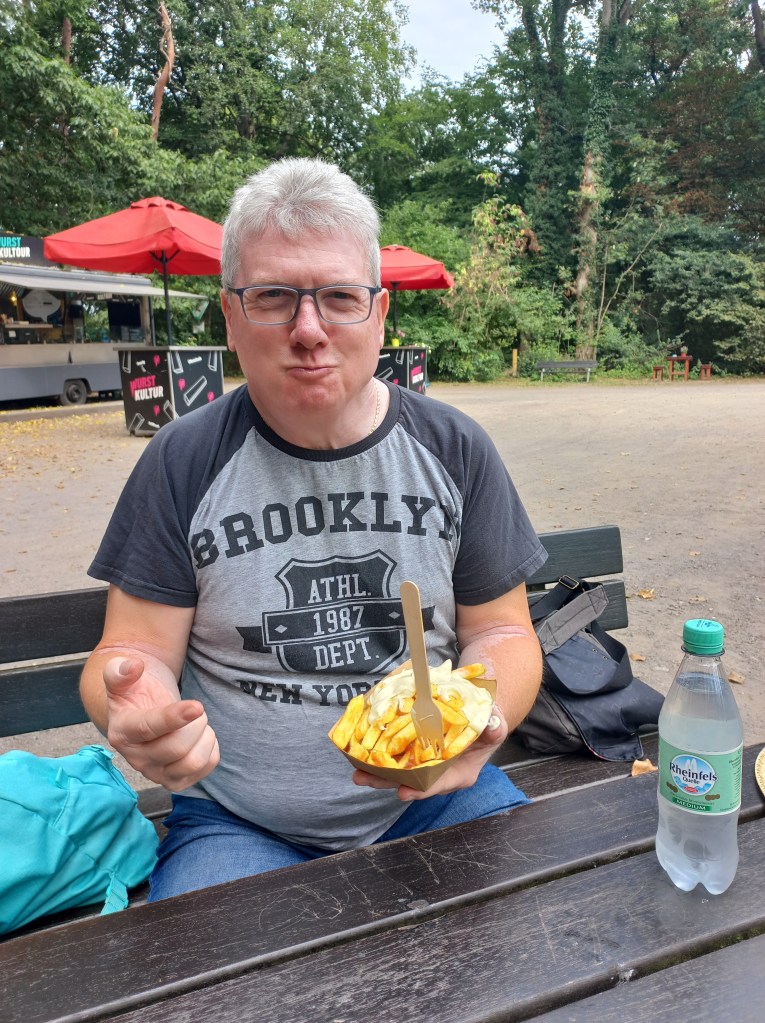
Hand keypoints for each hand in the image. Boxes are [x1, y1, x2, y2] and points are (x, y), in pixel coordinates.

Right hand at [103, 656, 219, 790]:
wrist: (143, 710)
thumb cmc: (135, 691)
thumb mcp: (120, 676)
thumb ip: (119, 670)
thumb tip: (133, 666)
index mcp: (122, 732)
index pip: (149, 729)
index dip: (174, 718)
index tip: (197, 705)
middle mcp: (136, 759)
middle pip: (177, 748)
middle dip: (196, 723)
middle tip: (195, 708)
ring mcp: (156, 774)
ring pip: (192, 763)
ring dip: (205, 737)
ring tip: (198, 723)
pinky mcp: (176, 781)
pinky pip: (205, 768)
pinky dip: (211, 749)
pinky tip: (200, 737)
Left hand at [352, 705, 507, 800]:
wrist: (478, 715)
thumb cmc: (487, 724)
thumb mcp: (495, 725)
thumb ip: (494, 728)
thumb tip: (493, 725)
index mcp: (460, 773)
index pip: (439, 785)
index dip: (421, 789)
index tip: (403, 792)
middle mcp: (440, 773)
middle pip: (411, 782)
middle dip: (387, 782)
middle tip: (363, 778)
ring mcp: (426, 764)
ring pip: (399, 772)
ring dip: (377, 772)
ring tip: (356, 771)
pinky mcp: (415, 752)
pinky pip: (397, 756)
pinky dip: (380, 755)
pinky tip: (362, 751)